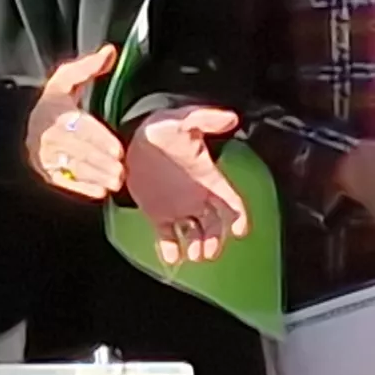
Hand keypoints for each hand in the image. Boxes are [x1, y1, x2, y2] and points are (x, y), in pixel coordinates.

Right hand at [25, 44, 128, 200]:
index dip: (98, 138)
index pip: (78, 126)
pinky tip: (99, 192)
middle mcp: (46, 134)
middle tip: (122, 169)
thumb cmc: (52, 102)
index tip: (117, 149)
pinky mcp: (44, 172)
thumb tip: (110, 52)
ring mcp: (43, 155)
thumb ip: (88, 67)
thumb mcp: (65, 79)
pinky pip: (63, 182)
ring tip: (116, 181)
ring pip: (72, 167)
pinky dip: (81, 188)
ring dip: (96, 176)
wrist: (20, 125)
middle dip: (101, 161)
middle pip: (77, 150)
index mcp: (53, 109)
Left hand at [120, 105, 248, 263]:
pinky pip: (167, 237)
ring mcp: (178, 207)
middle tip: (208, 251)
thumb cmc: (163, 127)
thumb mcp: (185, 120)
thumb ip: (207, 120)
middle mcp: (197, 196)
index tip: (240, 231)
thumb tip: (231, 118)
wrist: (134, 137)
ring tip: (193, 253)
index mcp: (209, 178)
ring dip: (196, 246)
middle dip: (215, 240)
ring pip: (194, 234)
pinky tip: (172, 257)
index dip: (239, 217)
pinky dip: (170, 249)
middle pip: (215, 225)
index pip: (232, 202)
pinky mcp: (157, 213)